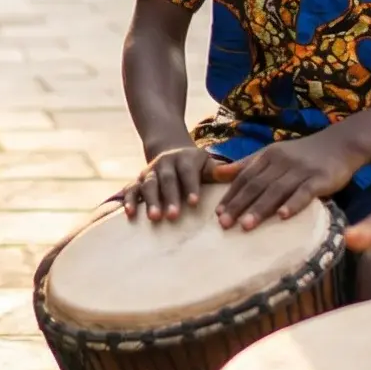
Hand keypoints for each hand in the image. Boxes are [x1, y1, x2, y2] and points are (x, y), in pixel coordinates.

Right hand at [111, 143, 226, 221]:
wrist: (170, 151)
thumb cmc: (196, 166)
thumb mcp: (208, 164)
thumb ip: (221, 171)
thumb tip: (241, 174)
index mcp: (185, 158)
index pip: (188, 172)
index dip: (190, 186)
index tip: (194, 202)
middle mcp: (165, 163)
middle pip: (166, 179)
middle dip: (169, 197)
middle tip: (173, 216)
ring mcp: (149, 171)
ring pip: (148, 184)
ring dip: (150, 201)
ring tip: (155, 218)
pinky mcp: (137, 181)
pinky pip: (131, 189)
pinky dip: (129, 200)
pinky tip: (130, 214)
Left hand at [213, 132, 362, 229]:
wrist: (341, 144)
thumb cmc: (302, 154)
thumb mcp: (273, 154)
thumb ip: (247, 164)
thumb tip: (218, 173)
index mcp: (268, 155)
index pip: (245, 177)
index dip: (231, 195)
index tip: (217, 213)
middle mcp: (281, 161)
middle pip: (256, 185)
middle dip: (239, 205)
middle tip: (224, 224)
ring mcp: (301, 170)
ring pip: (276, 190)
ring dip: (260, 208)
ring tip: (246, 225)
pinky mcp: (320, 179)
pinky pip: (305, 192)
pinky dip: (293, 204)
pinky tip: (283, 217)